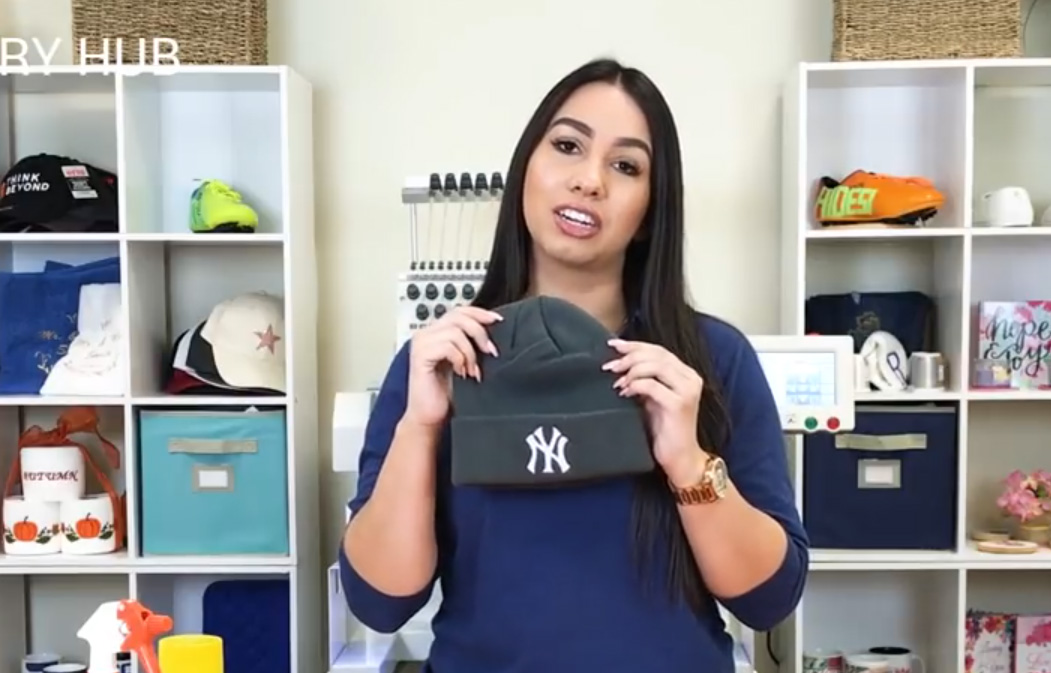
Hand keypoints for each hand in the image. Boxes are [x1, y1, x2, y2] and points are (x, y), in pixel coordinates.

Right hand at [403, 306, 502, 428]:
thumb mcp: (465, 362)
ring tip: (472, 370)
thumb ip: (471, 343)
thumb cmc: (446, 393)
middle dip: (479, 333)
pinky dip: (460, 359)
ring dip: (470, 352)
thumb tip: (492, 329)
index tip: (497, 320)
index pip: (458, 311)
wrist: (430, 417)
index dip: (479, 313)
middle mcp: (426, 334)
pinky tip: (461, 373)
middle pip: (458, 316)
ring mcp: (421, 343)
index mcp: (436, 332)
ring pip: (455, 331)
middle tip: (490, 351)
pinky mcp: (420, 356)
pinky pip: (447, 346)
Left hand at [603, 339, 706, 484]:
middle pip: (657, 354)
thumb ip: (643, 379)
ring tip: (617, 383)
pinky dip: (635, 385)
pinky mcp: (679, 404)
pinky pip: (652, 385)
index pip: (659, 350)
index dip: (634, 345)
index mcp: (685, 373)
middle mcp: (690, 378)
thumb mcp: (652, 398)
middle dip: (629, 356)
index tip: (612, 344)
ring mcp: (687, 390)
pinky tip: (625, 394)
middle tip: (610, 366)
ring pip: (655, 366)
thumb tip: (618, 362)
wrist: (679, 458)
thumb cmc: (663, 429)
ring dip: (631, 371)